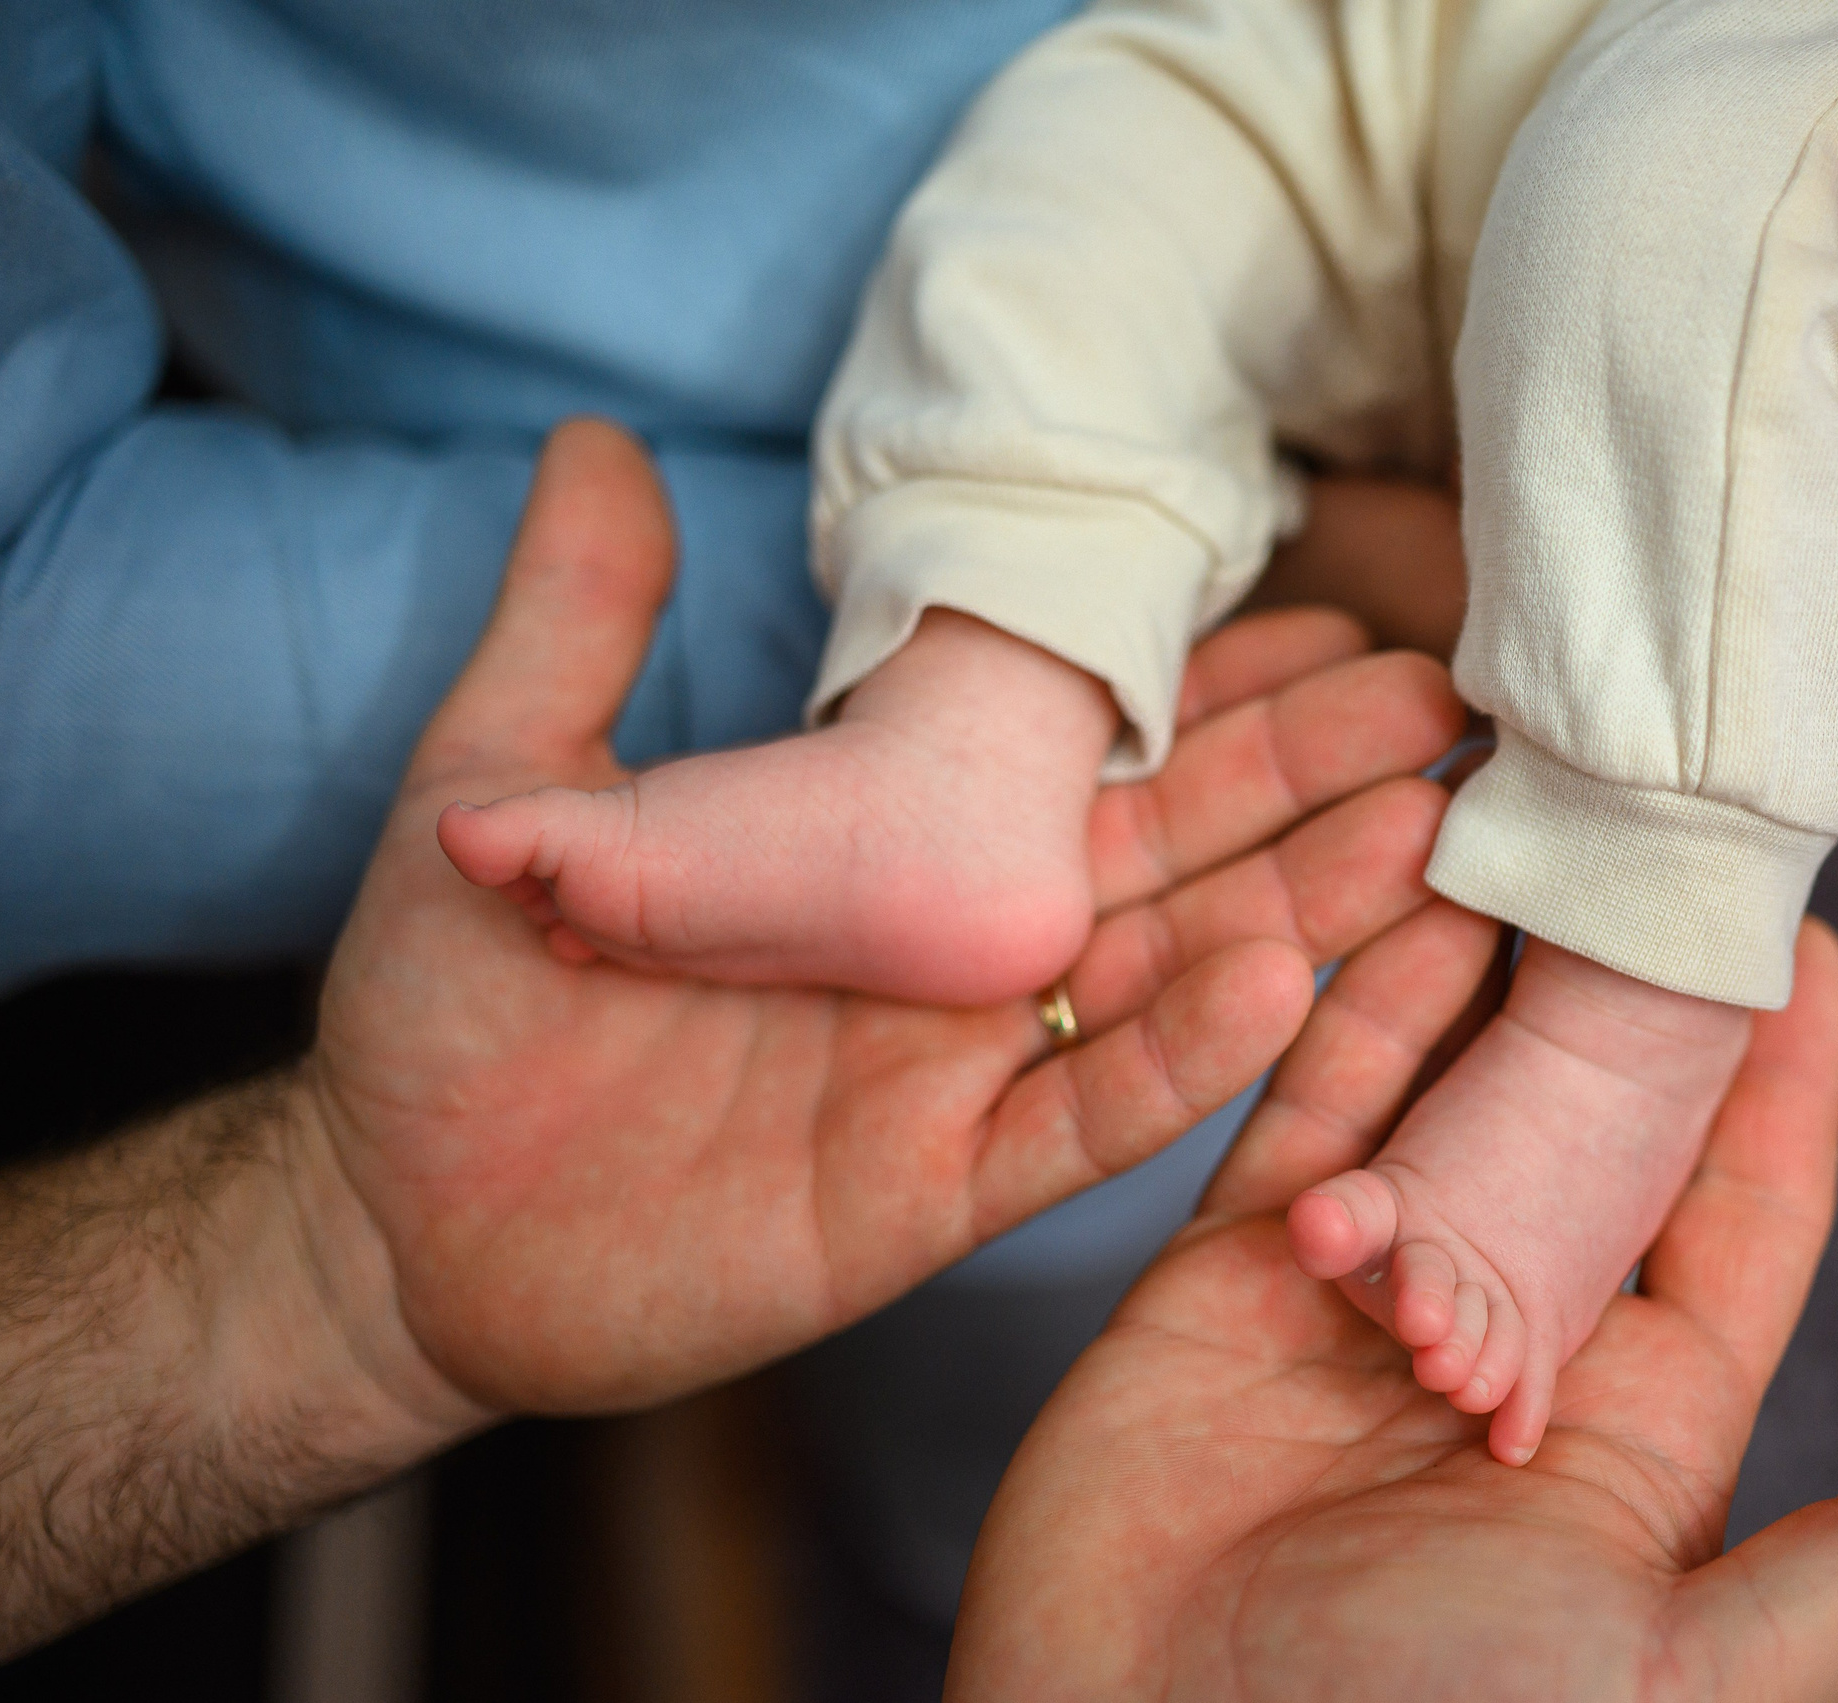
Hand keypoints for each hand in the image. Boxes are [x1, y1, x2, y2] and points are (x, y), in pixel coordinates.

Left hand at [291, 419, 1465, 1433]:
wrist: (393, 1219)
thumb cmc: (448, 1003)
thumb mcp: (498, 786)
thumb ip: (575, 625)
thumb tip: (597, 439)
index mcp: (883, 855)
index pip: (1076, 755)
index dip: (1208, 688)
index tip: (1336, 611)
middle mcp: (950, 956)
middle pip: (1162, 854)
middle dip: (1304, 782)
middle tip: (1445, 710)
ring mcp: (950, 1070)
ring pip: (1156, 980)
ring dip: (1290, 907)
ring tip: (1414, 830)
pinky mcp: (926, 1193)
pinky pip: (1075, 1124)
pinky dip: (1177, 1061)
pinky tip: (1277, 981)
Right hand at [955, 920, 1837, 1700]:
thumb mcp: (1667, 1674)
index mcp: (1631, 1439)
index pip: (1732, 1226)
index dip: (1777, 1089)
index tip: (1813, 949)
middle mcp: (1503, 1354)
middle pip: (1587, 1130)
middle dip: (1624, 994)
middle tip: (1658, 839)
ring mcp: (1356, 1314)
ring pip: (1441, 1096)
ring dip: (1480, 970)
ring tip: (1526, 826)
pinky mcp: (1218, 1287)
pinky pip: (1299, 1115)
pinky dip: (1341, 1008)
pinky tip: (1387, 897)